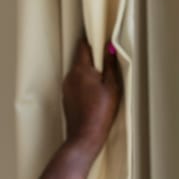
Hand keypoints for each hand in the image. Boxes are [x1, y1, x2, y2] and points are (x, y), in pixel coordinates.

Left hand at [62, 36, 122, 154]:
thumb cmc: (100, 113)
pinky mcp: (66, 97)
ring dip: (88, 74)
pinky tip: (93, 96)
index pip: (83, 46)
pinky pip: (75, 84)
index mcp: (81, 70)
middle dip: (92, 61)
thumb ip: (110, 65)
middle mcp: (70, 76)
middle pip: (80, 60)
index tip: (99, 41)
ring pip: (77, 73)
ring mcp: (66, 87)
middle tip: (106, 68)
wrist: (85, 136)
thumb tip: (109, 48)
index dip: (91, 42)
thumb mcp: (112, 87)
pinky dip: (83, 85)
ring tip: (101, 86)